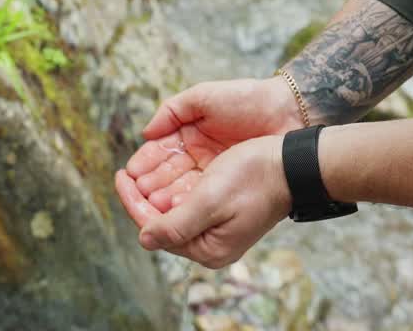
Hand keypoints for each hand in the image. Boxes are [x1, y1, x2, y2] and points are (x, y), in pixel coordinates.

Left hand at [115, 135, 289, 268]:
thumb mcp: (210, 200)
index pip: (155, 228)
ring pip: (174, 211)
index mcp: (207, 248)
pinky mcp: (223, 214)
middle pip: (162, 222)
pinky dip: (175, 188)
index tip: (120, 175)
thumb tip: (144, 238)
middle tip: (127, 171)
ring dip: (157, 190)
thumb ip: (175, 224)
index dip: (132, 201)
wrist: (292, 165)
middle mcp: (211, 245)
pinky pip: (189, 203)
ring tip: (142, 170)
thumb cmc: (254, 178)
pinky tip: (168, 172)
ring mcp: (217, 230)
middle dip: (142, 197)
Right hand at [120, 77, 301, 213]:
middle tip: (136, 195)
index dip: (144, 164)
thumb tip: (145, 133)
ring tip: (150, 204)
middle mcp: (198, 155)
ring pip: (181, 188)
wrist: (290, 112)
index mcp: (190, 133)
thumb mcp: (205, 98)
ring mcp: (214, 172)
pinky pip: (202, 197)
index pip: (159, 152)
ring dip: (164, 197)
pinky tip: (173, 208)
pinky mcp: (229, 186)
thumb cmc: (249, 100)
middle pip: (166, 174)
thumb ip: (172, 110)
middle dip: (149, 185)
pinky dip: (186, 203)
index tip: (130, 174)